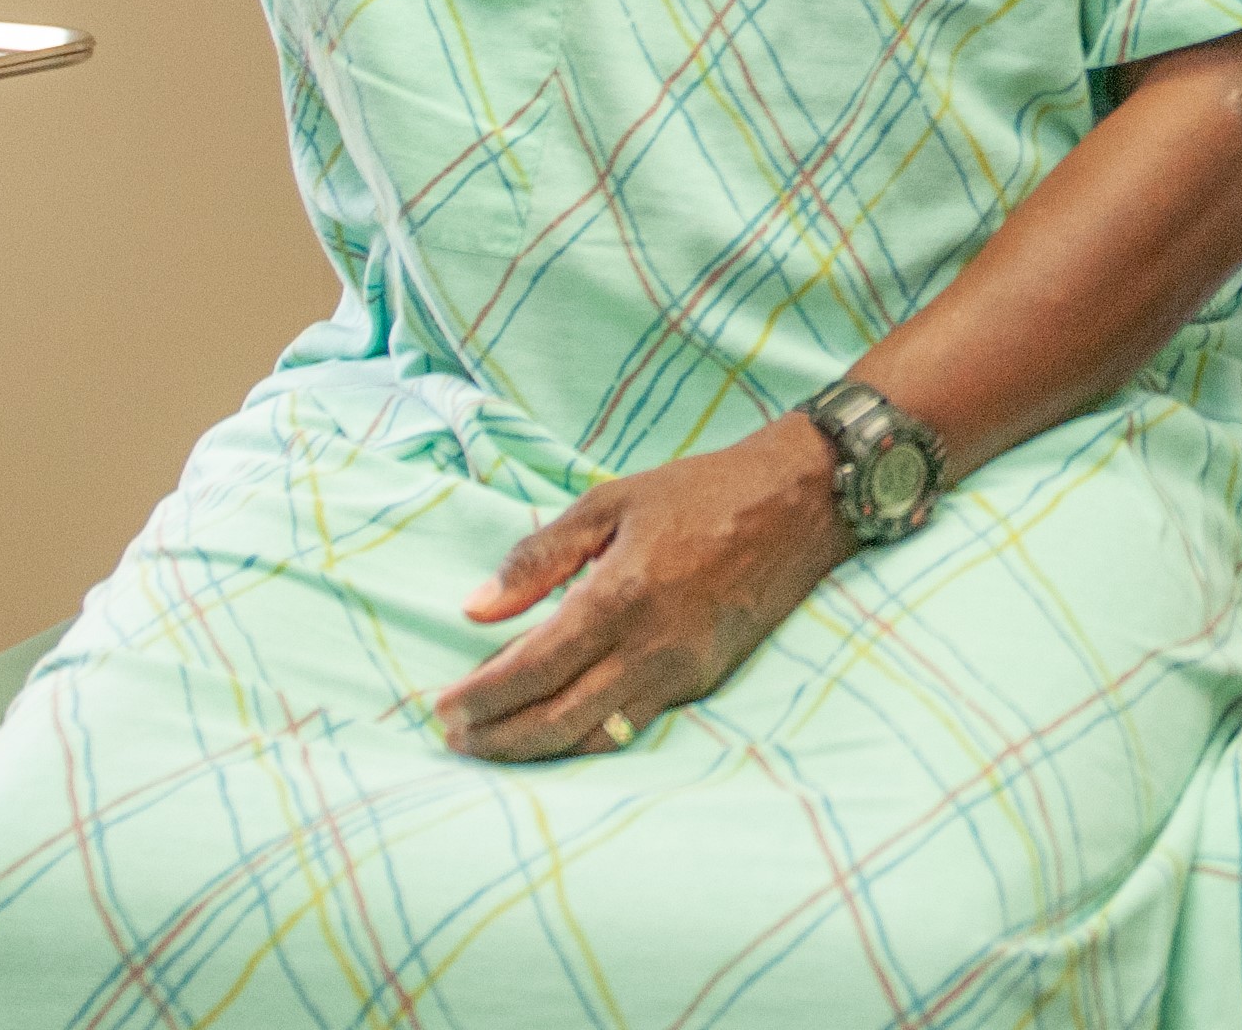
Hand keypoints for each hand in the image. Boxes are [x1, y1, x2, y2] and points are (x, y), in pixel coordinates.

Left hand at [437, 416, 848, 761]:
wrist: (800, 503)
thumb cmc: (700, 493)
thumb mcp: (610, 501)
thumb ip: (539, 557)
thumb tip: (475, 609)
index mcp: (621, 596)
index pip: (532, 669)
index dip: (481, 698)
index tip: (441, 709)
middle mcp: (652, 647)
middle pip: (556, 721)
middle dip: (498, 739)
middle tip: (456, 739)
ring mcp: (682, 671)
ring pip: (594, 737)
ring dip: (536, 749)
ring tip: (494, 743)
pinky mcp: (705, 680)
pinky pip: (631, 724)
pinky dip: (585, 735)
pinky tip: (556, 726)